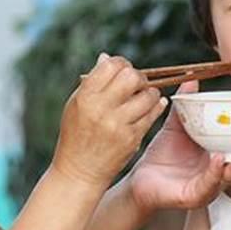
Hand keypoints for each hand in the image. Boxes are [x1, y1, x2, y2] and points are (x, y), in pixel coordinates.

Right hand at [52, 53, 167, 185]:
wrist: (79, 172)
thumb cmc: (76, 135)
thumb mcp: (75, 105)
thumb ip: (92, 82)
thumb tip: (107, 58)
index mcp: (85, 97)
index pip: (111, 66)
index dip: (121, 64)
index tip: (123, 70)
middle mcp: (101, 109)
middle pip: (132, 77)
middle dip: (138, 76)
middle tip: (136, 83)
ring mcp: (118, 125)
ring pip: (147, 95)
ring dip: (149, 92)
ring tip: (143, 97)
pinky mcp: (132, 138)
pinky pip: (152, 114)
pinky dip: (155, 106)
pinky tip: (152, 105)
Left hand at [129, 81, 230, 211]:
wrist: (139, 179)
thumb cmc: (162, 156)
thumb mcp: (177, 127)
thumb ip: (186, 106)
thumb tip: (193, 79)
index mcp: (220, 158)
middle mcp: (219, 174)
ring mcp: (208, 187)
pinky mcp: (193, 197)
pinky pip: (207, 184)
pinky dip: (214, 171)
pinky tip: (218, 160)